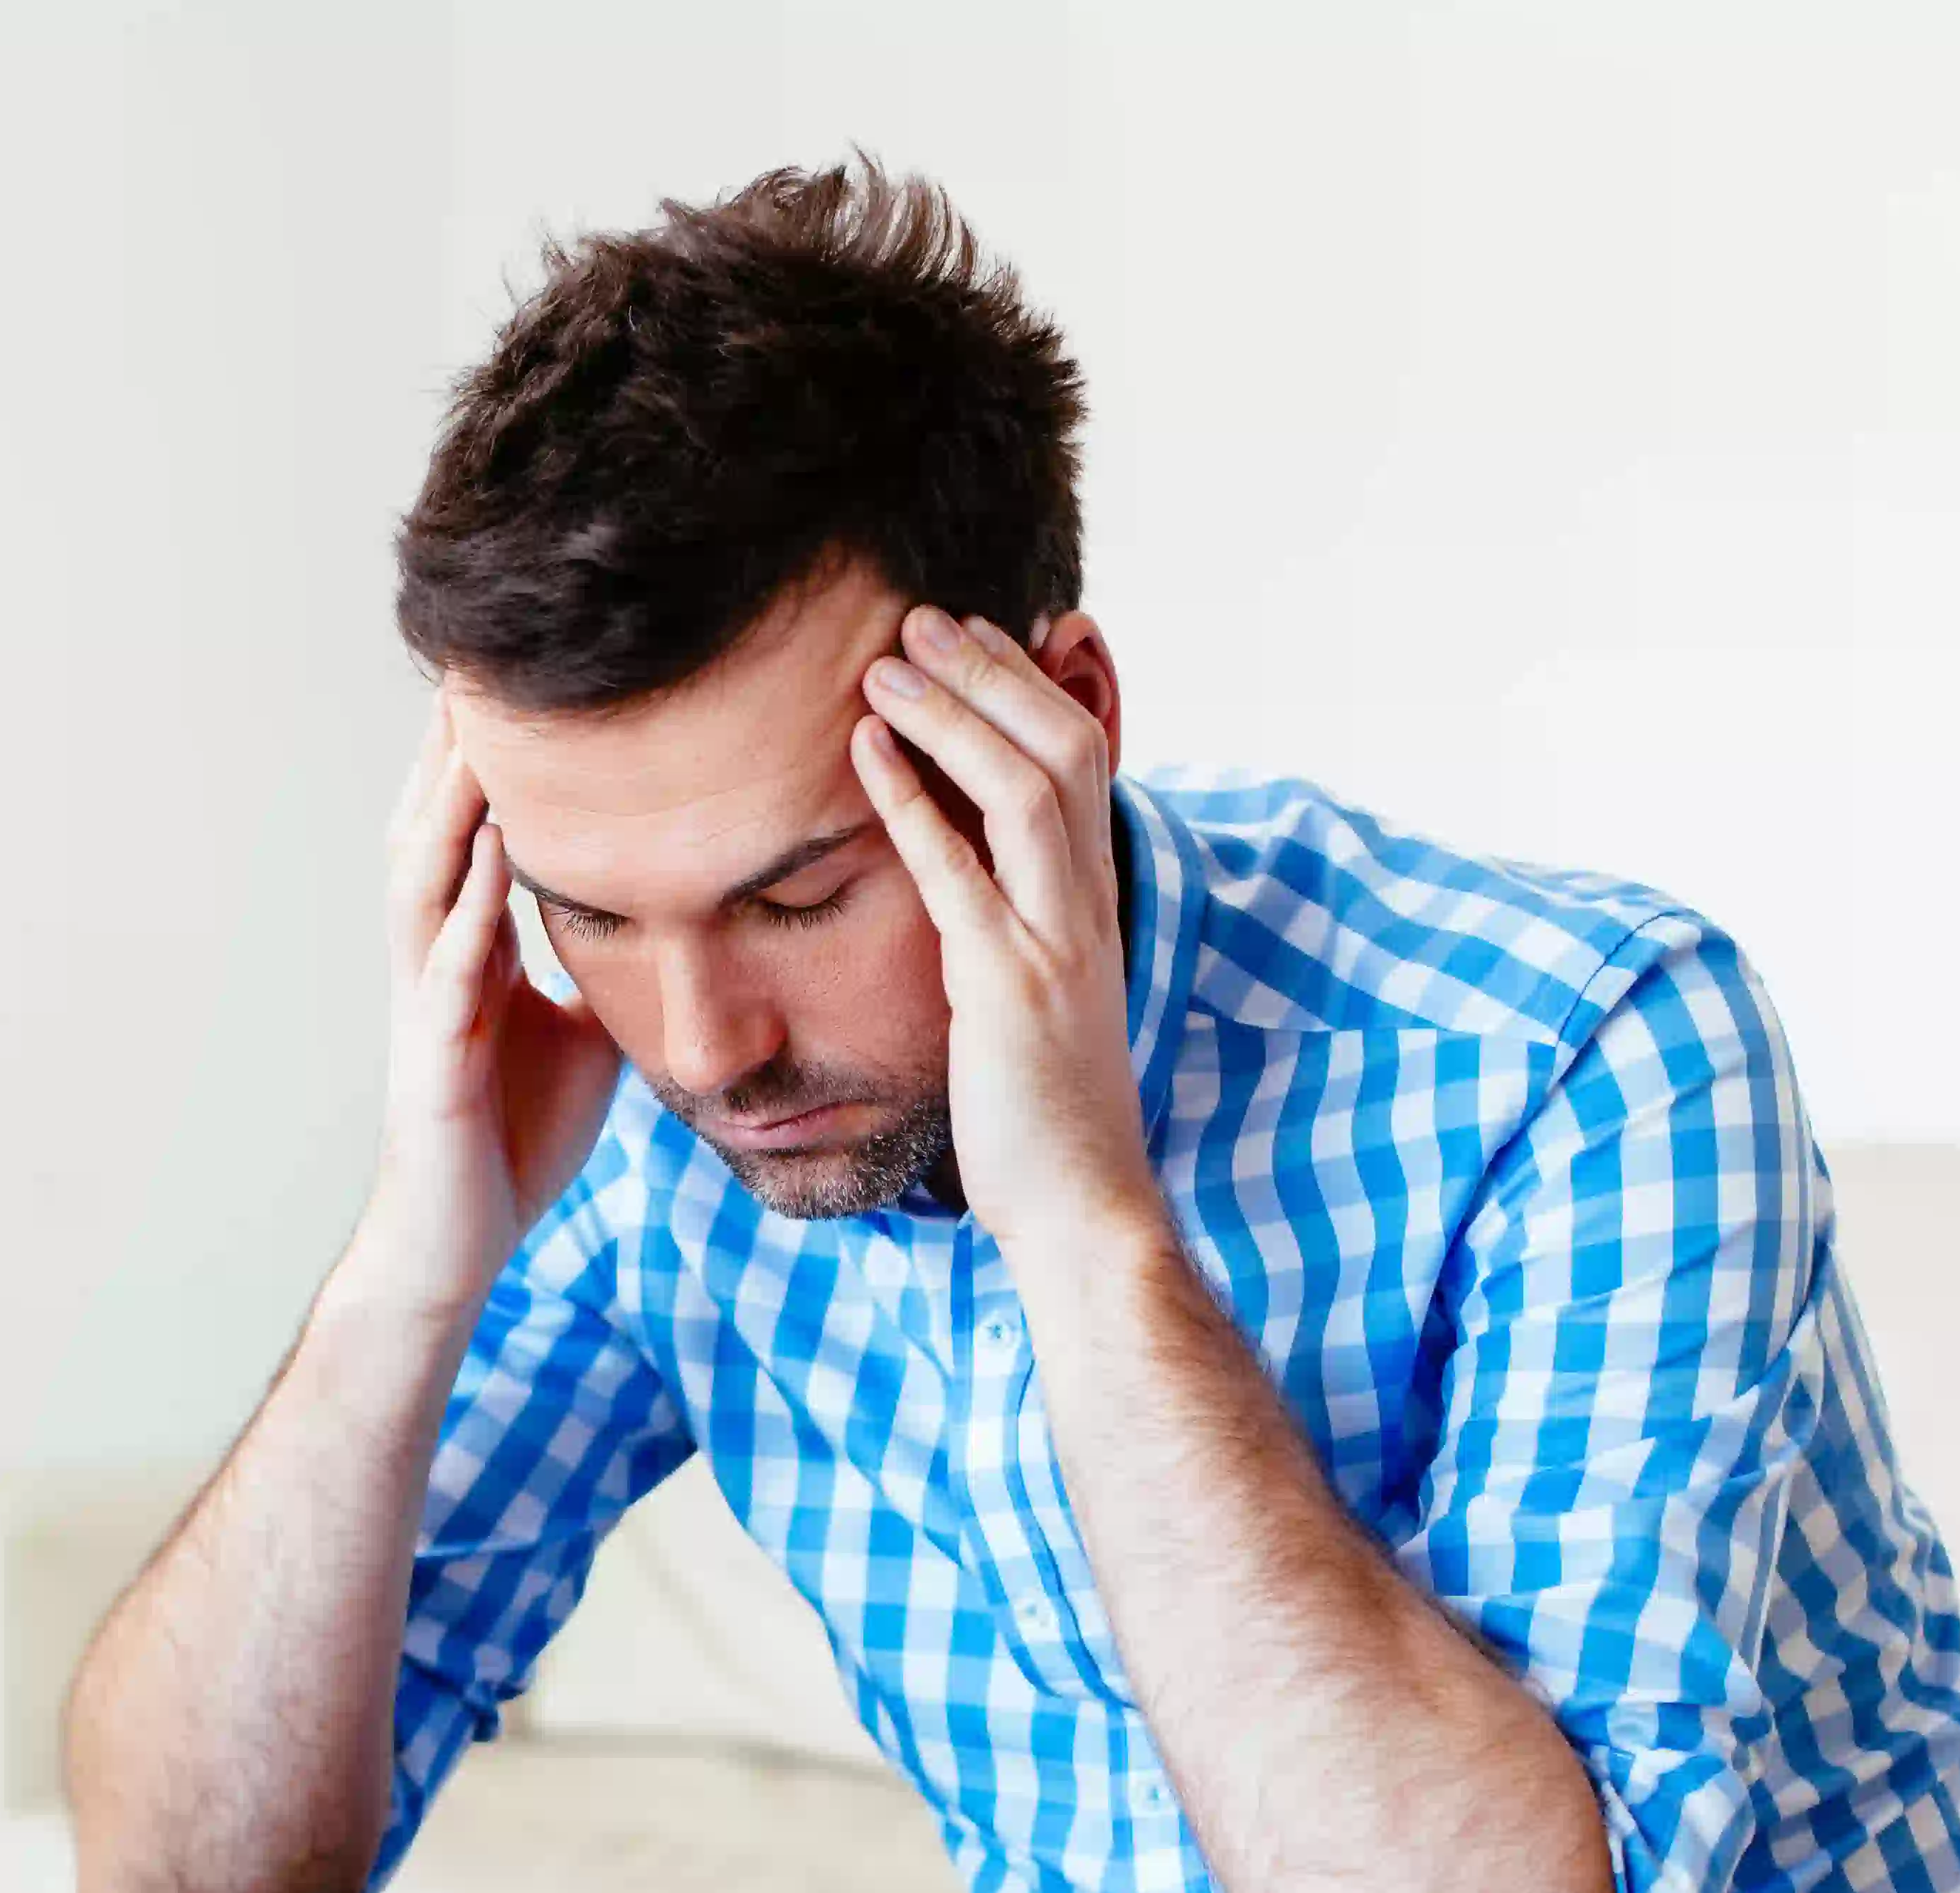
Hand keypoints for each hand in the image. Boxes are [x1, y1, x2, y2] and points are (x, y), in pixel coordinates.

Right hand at [349, 697, 623, 1315]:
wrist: (461, 1242)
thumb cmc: (512, 1140)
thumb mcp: (580, 1037)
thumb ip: (605, 974)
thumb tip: (673, 928)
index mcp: (470, 951)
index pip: (476, 832)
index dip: (492, 760)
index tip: (526, 681)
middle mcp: (435, 960)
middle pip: (434, 828)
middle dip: (454, 749)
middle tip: (483, 662)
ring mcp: (426, 1004)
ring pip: (423, 880)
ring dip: (451, 803)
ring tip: (480, 727)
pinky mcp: (432, 1059)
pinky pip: (447, 968)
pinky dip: (468, 906)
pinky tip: (493, 854)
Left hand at [850, 607, 1170, 1274]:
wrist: (1081, 1208)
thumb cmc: (1046, 1112)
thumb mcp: (1040, 994)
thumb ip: (1016, 922)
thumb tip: (967, 869)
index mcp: (1094, 899)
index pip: (1082, 756)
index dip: (1031, 685)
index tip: (977, 634)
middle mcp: (1087, 903)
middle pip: (1062, 744)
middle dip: (992, 671)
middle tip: (921, 618)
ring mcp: (1056, 940)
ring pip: (1026, 786)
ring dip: (954, 714)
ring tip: (884, 665)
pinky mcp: (1010, 987)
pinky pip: (960, 873)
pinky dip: (912, 804)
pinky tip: (864, 755)